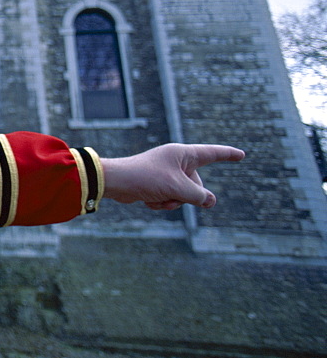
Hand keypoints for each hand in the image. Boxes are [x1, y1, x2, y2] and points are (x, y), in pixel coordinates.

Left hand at [100, 143, 244, 209]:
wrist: (116, 182)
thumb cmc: (146, 178)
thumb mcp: (178, 188)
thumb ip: (200, 196)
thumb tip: (210, 202)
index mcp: (183, 154)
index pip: (212, 153)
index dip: (227, 155)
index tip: (241, 155)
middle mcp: (176, 161)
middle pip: (197, 185)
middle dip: (186, 195)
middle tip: (169, 191)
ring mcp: (167, 173)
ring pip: (184, 195)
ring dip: (172, 201)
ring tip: (157, 195)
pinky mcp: (157, 184)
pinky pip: (170, 199)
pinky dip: (161, 203)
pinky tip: (148, 200)